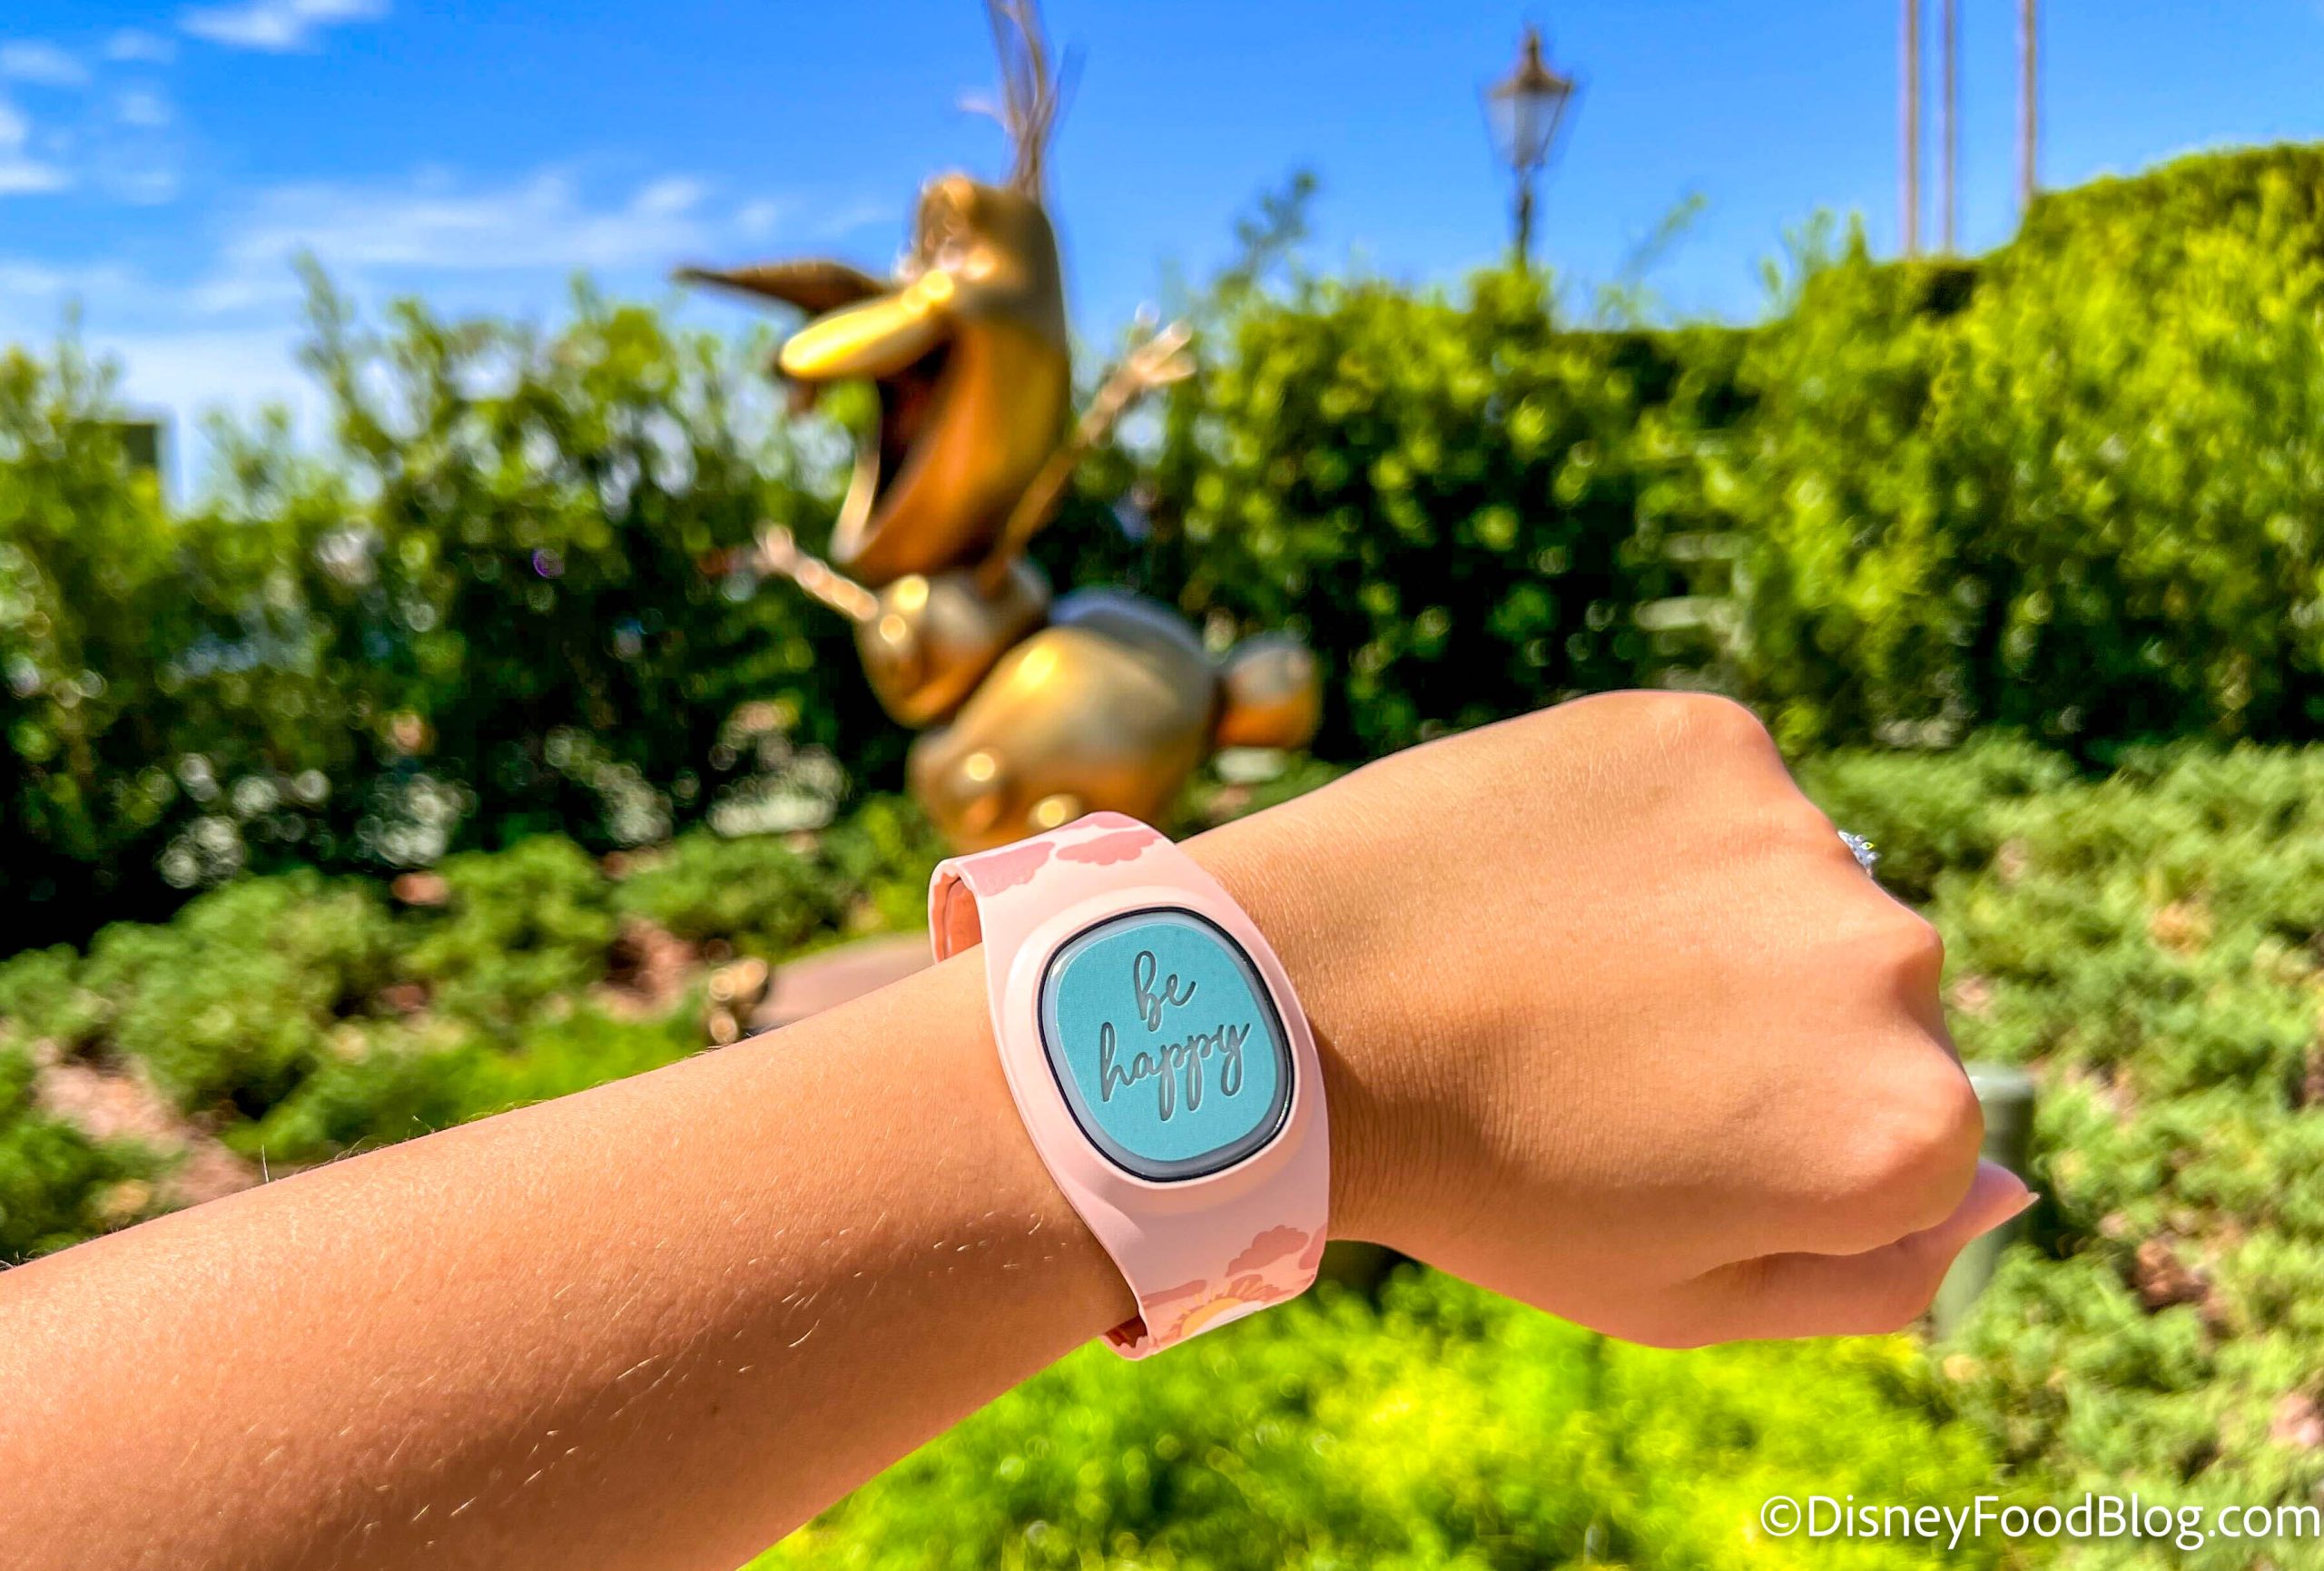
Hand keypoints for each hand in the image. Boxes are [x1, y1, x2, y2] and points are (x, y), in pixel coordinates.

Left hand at [1191, 692, 2029, 1346]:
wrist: (1296, 1010)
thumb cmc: (1483, 1179)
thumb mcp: (1682, 1295)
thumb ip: (1879, 1268)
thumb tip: (2005, 1184)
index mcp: (1906, 1127)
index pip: (1910, 1137)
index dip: (1776, 1143)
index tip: (1660, 1136)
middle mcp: (1896, 965)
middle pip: (1868, 1001)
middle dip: (1766, 1025)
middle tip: (1603, 1048)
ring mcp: (1804, 834)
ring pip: (1795, 889)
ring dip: (1716, 919)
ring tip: (1562, 958)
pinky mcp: (1714, 735)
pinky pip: (1721, 793)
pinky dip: (1655, 826)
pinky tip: (1549, 872)